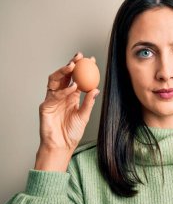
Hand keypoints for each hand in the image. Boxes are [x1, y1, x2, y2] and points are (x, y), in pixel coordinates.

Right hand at [34, 52, 99, 171]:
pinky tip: (73, 87)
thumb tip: (96, 89)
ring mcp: (52, 99)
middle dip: (71, 64)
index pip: (77, 78)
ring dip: (63, 72)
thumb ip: (88, 103)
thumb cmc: (72, 133)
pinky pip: (54, 94)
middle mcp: (61, 95)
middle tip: (79, 57)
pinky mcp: (45, 106)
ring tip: (73, 66)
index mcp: (72, 96)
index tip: (91, 60)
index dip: (83, 68)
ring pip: (55, 80)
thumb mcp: (84, 116)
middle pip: (64, 76)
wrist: (61, 146)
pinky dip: (64, 90)